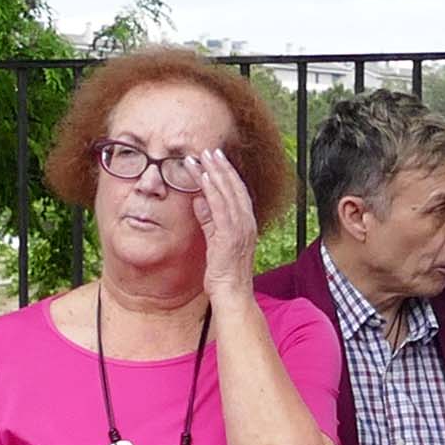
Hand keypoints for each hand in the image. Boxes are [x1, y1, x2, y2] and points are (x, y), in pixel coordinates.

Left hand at [186, 148, 263, 294]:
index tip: (215, 158)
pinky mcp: (230, 235)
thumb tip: (198, 199)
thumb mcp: (214, 240)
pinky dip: (212, 190)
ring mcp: (240, 228)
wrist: (232, 294)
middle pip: (235, 187)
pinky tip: (202, 177)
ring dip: (215, 172)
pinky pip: (221, 207)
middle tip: (209, 150)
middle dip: (221, 167)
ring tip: (203, 156)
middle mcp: (246, 222)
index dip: (226, 173)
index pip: (237, 192)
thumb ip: (208, 220)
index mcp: (245, 223)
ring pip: (228, 193)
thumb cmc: (224, 272)